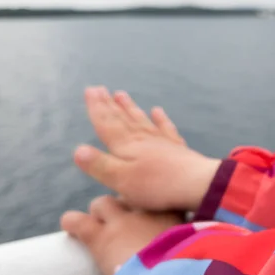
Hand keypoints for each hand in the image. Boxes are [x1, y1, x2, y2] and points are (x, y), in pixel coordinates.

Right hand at [74, 87, 220, 211]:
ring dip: (130, 108)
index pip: (107, 125)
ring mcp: (162, 142)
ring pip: (141, 120)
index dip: (97, 109)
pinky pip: (166, 129)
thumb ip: (99, 165)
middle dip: (109, 105)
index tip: (90, 91)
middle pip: (122, 119)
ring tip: (121, 94)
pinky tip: (157, 111)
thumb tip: (77, 150)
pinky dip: (160, 119)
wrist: (197, 185)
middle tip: (100, 89)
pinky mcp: (178, 149)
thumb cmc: (156, 186)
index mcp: (126, 146)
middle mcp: (143, 139)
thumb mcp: (121, 180)